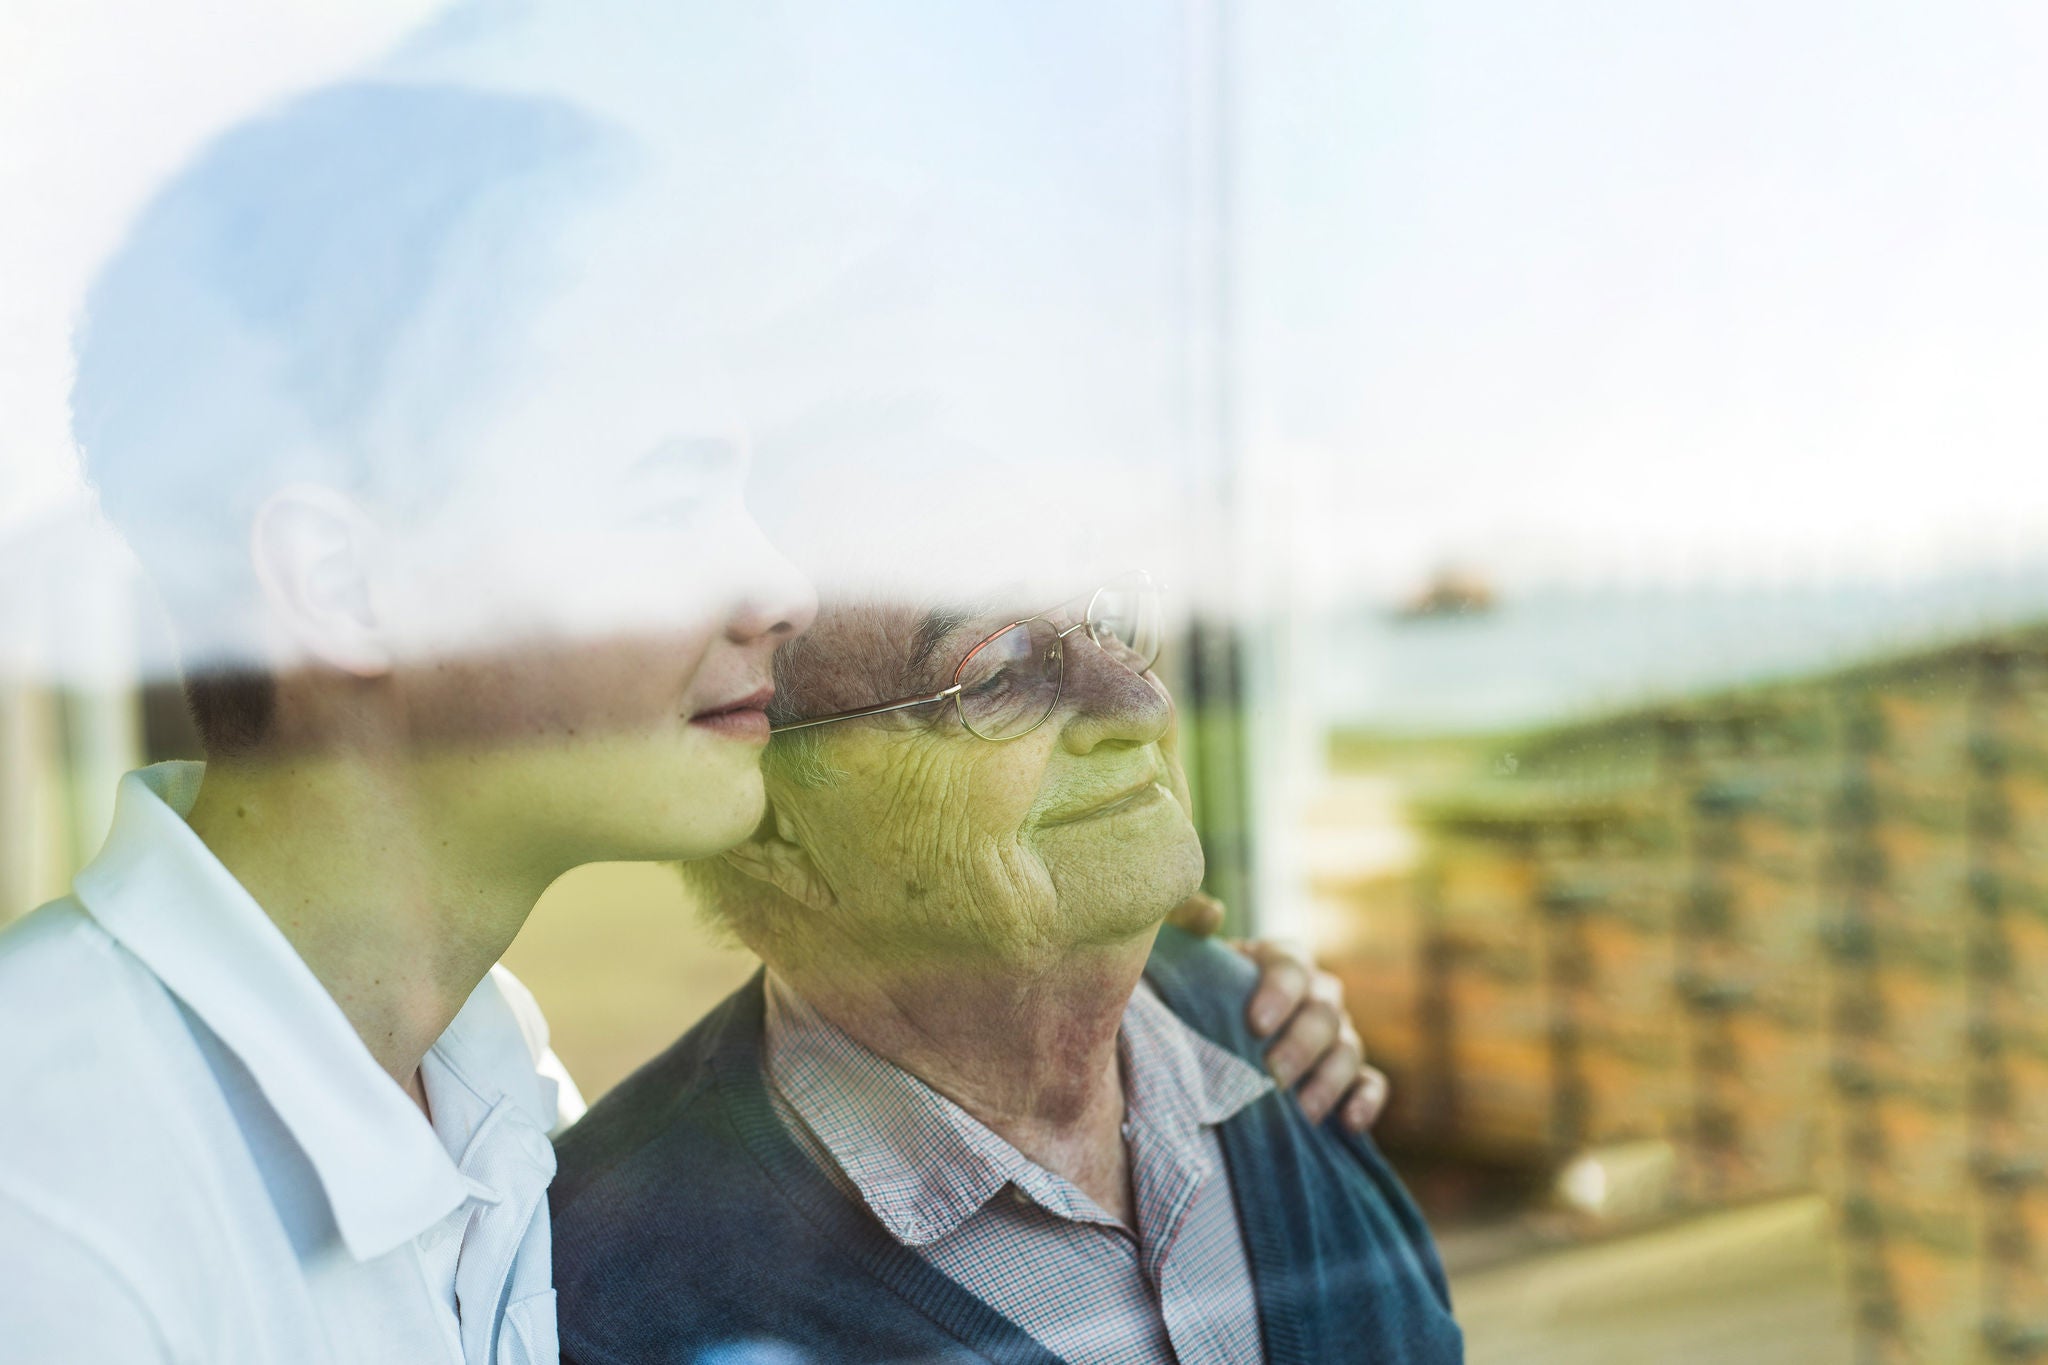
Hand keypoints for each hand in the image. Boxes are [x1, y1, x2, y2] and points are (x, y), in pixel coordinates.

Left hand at [1163, 893, 1389, 1133]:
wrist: (1204, 1042)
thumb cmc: (1193, 995)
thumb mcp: (1182, 958)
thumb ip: (1185, 923)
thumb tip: (1212, 912)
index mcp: (1279, 961)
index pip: (1293, 964)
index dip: (1280, 991)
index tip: (1255, 1023)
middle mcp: (1315, 995)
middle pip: (1324, 1010)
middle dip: (1301, 1044)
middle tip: (1273, 1075)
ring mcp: (1336, 1035)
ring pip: (1349, 1048)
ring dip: (1329, 1079)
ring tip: (1302, 1111)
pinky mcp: (1348, 1075)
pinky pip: (1370, 1083)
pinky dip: (1366, 1100)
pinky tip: (1349, 1123)